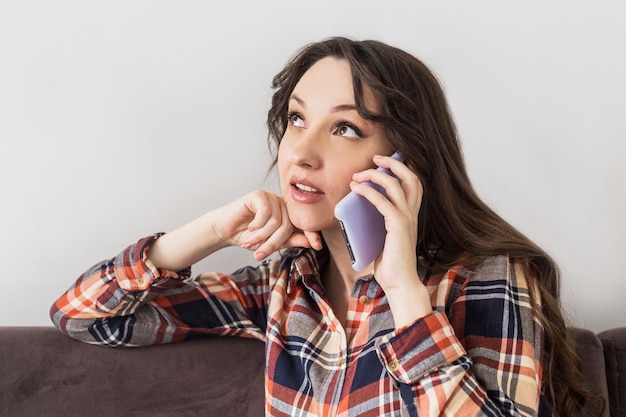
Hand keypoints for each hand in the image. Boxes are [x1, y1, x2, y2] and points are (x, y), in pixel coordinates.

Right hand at [212, 190, 321, 260]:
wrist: (225, 231)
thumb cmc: (248, 237)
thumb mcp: (271, 243)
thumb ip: (290, 241)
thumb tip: (310, 242)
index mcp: (287, 215)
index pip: (303, 223)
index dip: (311, 234)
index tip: (317, 246)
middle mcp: (281, 204)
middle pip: (288, 225)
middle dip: (273, 243)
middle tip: (260, 253)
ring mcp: (270, 198)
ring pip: (276, 221)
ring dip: (262, 236)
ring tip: (251, 242)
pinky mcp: (259, 195)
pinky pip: (266, 212)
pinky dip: (258, 224)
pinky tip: (250, 227)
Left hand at [349, 155, 431, 326]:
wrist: (399, 284)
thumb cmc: (390, 264)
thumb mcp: (382, 238)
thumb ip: (376, 223)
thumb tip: (355, 213)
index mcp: (411, 215)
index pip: (414, 183)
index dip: (402, 168)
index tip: (384, 161)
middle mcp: (412, 214)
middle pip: (411, 177)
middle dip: (394, 162)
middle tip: (376, 157)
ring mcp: (406, 219)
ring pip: (396, 184)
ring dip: (375, 174)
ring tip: (358, 174)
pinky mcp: (398, 226)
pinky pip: (382, 201)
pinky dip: (368, 191)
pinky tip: (355, 188)